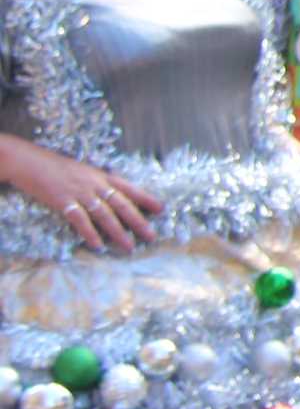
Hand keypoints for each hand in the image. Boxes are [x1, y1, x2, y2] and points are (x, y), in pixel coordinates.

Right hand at [2, 141, 160, 251]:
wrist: (29, 161)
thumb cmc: (55, 167)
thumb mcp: (83, 171)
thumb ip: (98, 183)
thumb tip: (113, 196)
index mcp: (101, 175)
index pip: (129, 188)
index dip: (146, 199)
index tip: (162, 210)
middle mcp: (94, 183)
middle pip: (122, 204)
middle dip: (138, 221)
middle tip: (151, 236)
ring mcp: (79, 192)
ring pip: (105, 214)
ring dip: (118, 232)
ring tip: (129, 247)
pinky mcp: (62, 201)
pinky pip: (80, 220)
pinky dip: (90, 234)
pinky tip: (98, 246)